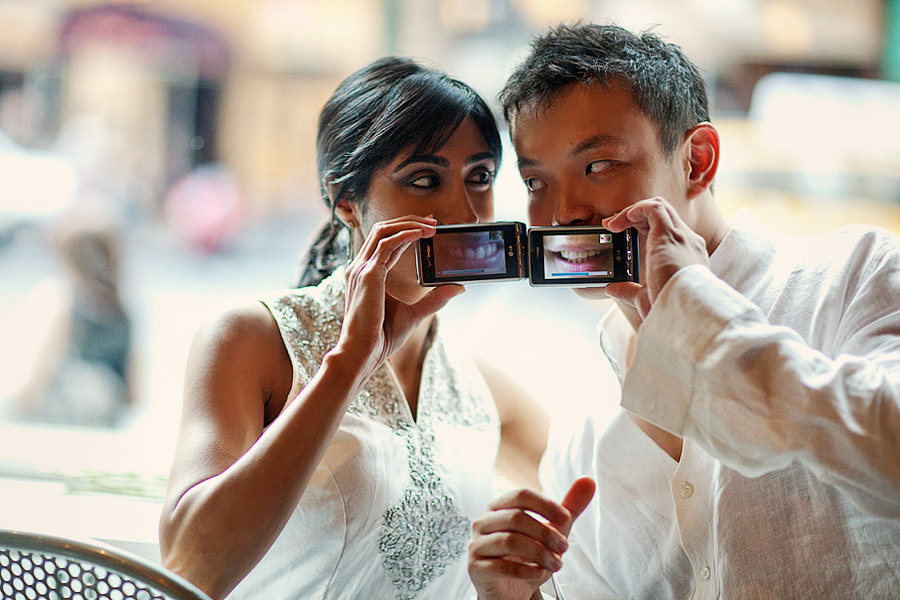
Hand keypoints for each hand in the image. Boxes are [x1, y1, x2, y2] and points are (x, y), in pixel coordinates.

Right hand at [335, 215, 463, 379]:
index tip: (427, 228)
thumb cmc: (382, 337)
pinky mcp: (368, 274)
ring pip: (383, 231)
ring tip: (432, 226)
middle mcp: (361, 267)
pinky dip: (405, 234)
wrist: (363, 352)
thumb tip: (457, 287)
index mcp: (367, 274)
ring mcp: (361, 268)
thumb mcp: (415, 313)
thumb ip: (435, 299)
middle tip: (434, 222)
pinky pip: (387, 244)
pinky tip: (421, 234)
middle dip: (409, 221)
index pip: (385, 241)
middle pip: (383, 229)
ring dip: (409, 224)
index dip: (405, 230)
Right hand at [468, 477, 595, 599]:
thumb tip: (589, 481)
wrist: (511, 589)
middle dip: (546, 533)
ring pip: (508, 541)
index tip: (567, 520)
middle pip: (516, 518)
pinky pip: (499, 566)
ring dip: (539, 553)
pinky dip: (524, 570)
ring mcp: (476, 545)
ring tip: (556, 564)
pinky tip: (539, 573)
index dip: (546, 505)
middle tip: (564, 548)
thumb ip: (569, 507)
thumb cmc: (529, 555)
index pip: (521, 495)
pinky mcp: (475, 568)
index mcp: (499, 507)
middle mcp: (483, 522)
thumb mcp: (553, 531)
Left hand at [602, 198, 707, 321]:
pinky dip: (635, 209)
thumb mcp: (646, 299)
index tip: (623, 235)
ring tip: (613, 224)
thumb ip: (630, 291)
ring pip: (659, 207)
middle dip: (636, 216)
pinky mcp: (669, 235)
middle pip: (663, 215)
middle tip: (613, 226)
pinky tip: (620, 221)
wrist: (685, 313)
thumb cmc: (670, 310)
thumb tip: (612, 289)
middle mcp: (688, 243)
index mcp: (687, 257)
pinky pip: (653, 208)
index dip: (644, 227)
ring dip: (632, 211)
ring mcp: (682, 237)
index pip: (667, 230)